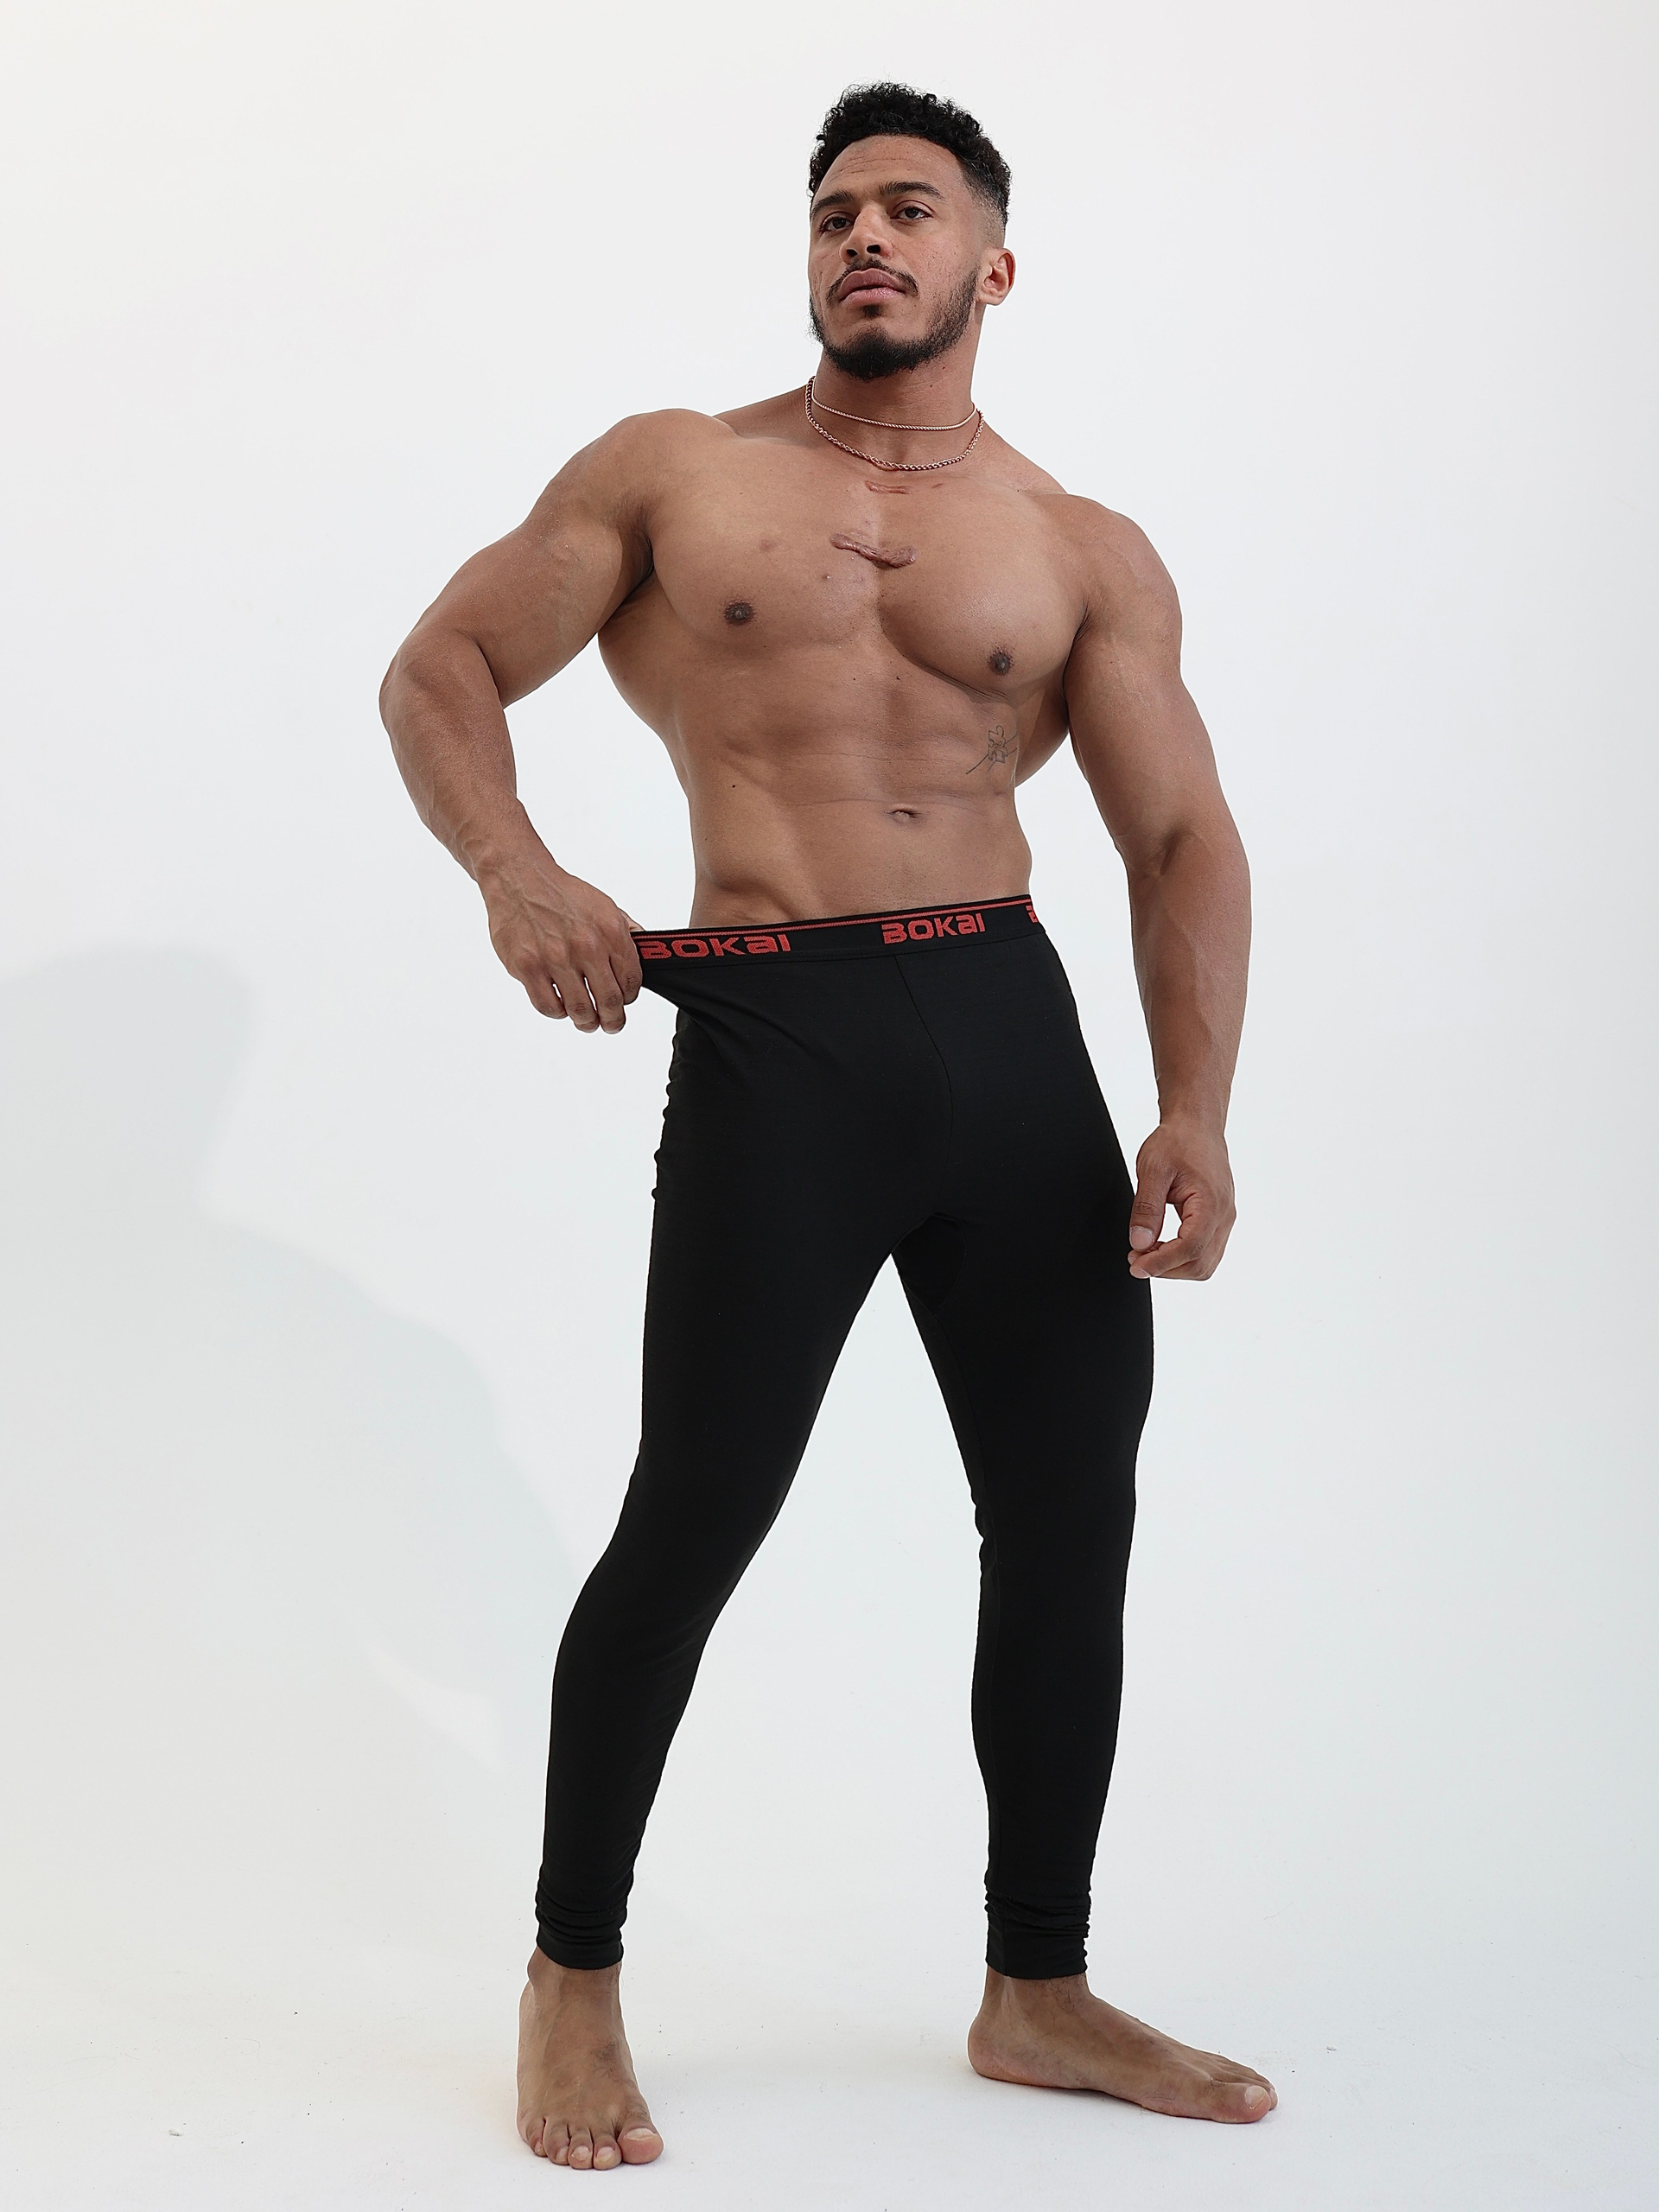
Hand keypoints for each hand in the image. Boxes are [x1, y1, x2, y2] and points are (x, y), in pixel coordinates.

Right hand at [480, 851, 641, 1033]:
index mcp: (609, 932)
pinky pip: (548, 1006)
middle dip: (614, 1020)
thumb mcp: (605, 906)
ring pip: (579, 1010)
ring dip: (587, 1022)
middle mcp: (585, 946)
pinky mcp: (527, 967)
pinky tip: (560, 1006)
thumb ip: (626, 932)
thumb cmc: (561, 894)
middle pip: (609, 1002)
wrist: (519, 879)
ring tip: (586, 1021)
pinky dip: (558, 1012)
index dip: (629, 998)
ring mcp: (555, 959)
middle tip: (611, 1024)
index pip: (630, 981)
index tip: (624, 1002)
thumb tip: (647, 952)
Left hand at [1127, 1117, 1235, 1279]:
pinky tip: (1160, 1246)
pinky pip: (1205, 1251)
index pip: (1191, 1249)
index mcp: (1211, 1203)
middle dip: (1166, 1269)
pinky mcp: (1219, 1220)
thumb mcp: (1153, 1170)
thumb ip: (1146, 1209)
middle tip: (1135, 1259)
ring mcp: (1224, 1219)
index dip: (1161, 1263)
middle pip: (1201, 1264)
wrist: (1196, 1126)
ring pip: (1205, 1263)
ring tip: (1146, 1253)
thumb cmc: (1178, 1141)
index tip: (1136, 1265)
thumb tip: (1139, 1243)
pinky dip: (1182, 1257)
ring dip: (1174, 1266)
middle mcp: (1224, 1215)